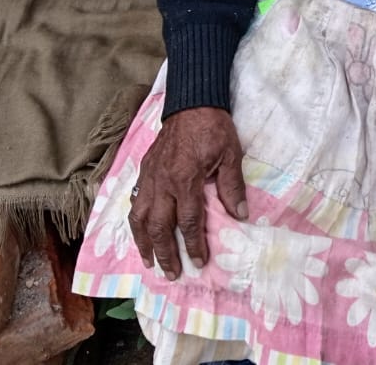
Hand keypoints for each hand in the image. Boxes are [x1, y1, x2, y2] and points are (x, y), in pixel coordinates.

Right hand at [127, 106, 247, 279]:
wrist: (191, 103)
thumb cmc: (213, 128)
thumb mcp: (230, 154)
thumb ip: (232, 186)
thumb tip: (240, 215)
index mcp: (186, 179)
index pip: (189, 220)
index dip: (194, 244)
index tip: (199, 262)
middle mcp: (163, 182)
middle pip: (159, 226)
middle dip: (165, 253)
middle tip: (172, 273)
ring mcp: (149, 177)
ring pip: (140, 218)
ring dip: (144, 243)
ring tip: (150, 261)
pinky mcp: (143, 170)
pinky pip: (134, 202)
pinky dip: (135, 221)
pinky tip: (139, 232)